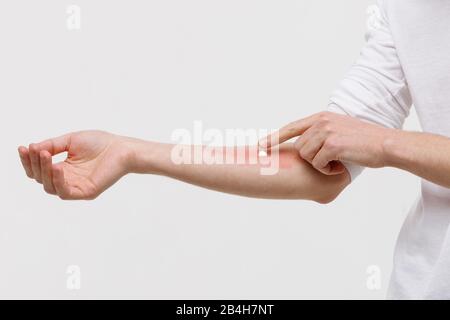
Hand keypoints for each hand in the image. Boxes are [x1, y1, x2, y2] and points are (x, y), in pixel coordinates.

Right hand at [18, 130, 131, 199]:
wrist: (121, 148)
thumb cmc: (100, 143)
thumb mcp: (71, 140)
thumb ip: (52, 145)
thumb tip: (33, 148)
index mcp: (63, 167)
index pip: (38, 169)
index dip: (28, 160)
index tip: (23, 147)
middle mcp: (67, 179)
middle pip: (40, 179)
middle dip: (34, 164)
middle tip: (36, 151)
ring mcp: (76, 187)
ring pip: (49, 187)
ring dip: (44, 171)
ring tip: (46, 156)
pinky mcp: (85, 192)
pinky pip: (65, 192)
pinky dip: (58, 181)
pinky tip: (58, 167)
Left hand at [259, 111, 393, 174]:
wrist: (385, 144)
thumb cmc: (364, 141)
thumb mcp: (340, 130)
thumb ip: (321, 134)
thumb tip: (303, 148)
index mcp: (321, 117)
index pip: (291, 127)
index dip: (274, 138)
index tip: (261, 146)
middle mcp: (321, 122)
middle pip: (299, 148)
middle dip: (311, 159)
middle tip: (330, 160)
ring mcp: (326, 132)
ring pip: (307, 156)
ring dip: (320, 164)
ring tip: (337, 160)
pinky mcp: (332, 144)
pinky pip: (318, 164)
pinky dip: (327, 169)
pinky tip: (340, 165)